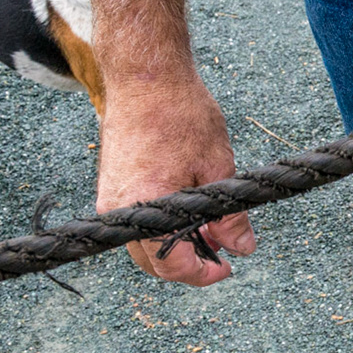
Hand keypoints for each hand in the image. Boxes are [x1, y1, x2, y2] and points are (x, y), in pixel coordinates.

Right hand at [96, 75, 254, 285]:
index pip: (171, 265)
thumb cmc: (181, 115)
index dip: (203, 274)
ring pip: (143, 244)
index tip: (227, 268)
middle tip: (223, 253)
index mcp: (144, 207)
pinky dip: (163, 227)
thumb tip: (242, 247)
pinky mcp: (111, 186)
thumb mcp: (218, 168)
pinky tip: (191, 214)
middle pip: (152, 262)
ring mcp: (110, 198)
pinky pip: (136, 222)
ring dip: (176, 245)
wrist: (146, 78)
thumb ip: (230, 215)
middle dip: (189, 264)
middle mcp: (119, 208)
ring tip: (212, 231)